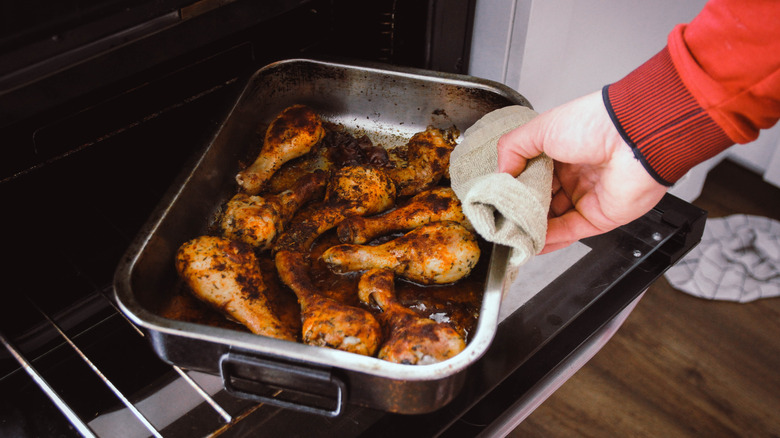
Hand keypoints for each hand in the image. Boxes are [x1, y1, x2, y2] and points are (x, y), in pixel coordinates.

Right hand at [497, 91, 668, 253]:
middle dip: (521, 211)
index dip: (514, 187)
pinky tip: (532, 243)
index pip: (531, 174)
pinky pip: (570, 232)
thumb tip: (500, 174)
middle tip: (501, 220)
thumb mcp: (540, 128)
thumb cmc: (593, 123)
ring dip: (533, 228)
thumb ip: (512, 148)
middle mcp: (575, 174)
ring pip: (553, 219)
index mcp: (562, 150)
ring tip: (512, 235)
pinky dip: (550, 240)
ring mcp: (587, 197)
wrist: (634, 137)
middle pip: (541, 199)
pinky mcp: (600, 217)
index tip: (496, 198)